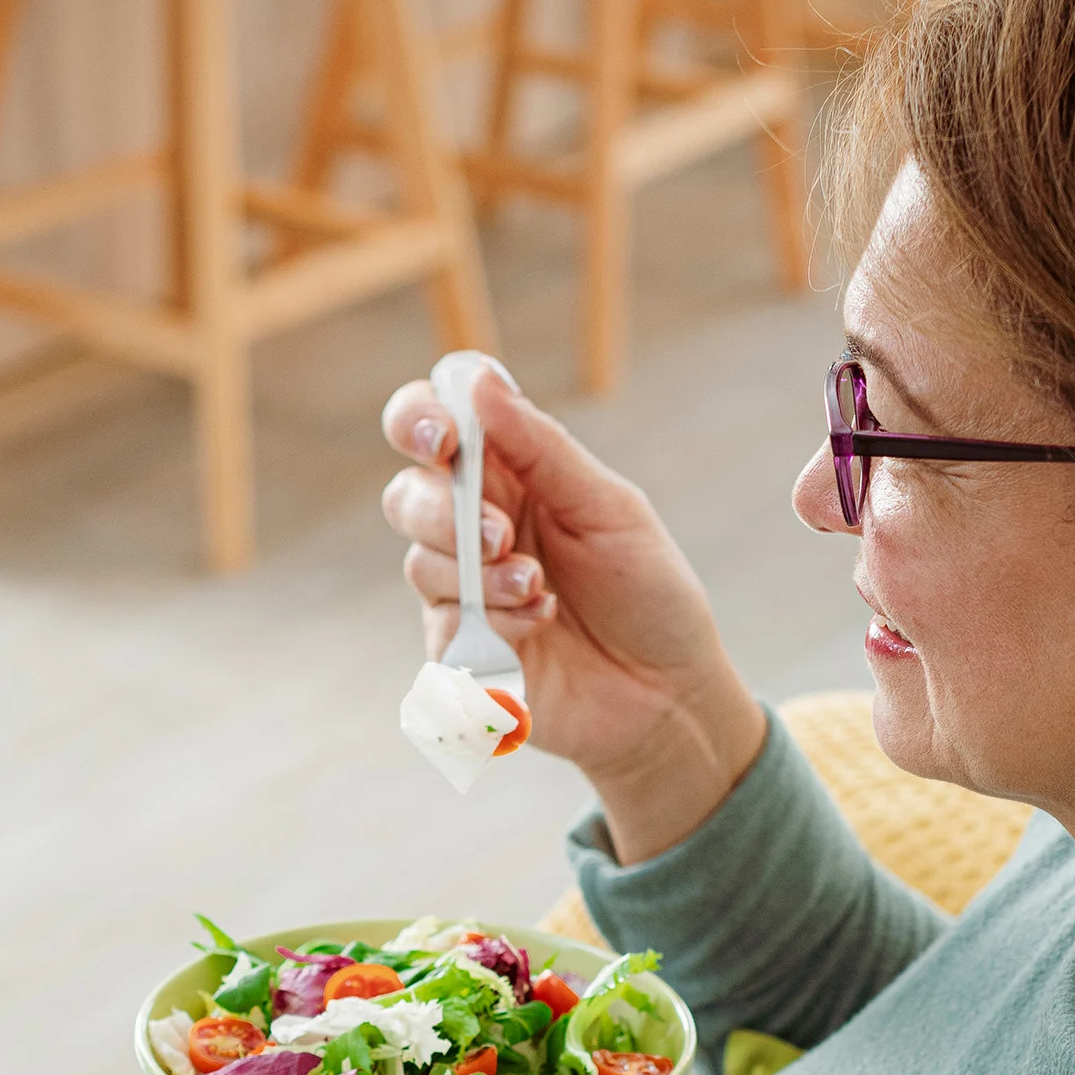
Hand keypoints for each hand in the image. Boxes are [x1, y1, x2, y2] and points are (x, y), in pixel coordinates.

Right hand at [383, 368, 763, 855]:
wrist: (668, 692)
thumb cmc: (647, 591)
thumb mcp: (609, 507)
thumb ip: (542, 448)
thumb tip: (479, 382)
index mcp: (509, 476)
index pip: (434, 427)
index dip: (419, 419)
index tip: (443, 435)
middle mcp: (474, 527)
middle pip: (407, 494)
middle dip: (441, 509)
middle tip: (499, 532)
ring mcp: (463, 590)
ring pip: (418, 560)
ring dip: (477, 572)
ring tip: (538, 588)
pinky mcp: (462, 650)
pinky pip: (443, 624)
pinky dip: (492, 619)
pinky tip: (540, 623)